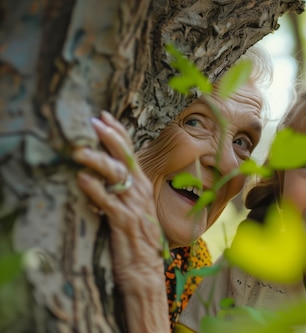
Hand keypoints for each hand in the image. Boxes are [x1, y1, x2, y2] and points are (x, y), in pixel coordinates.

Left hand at [73, 111, 163, 292]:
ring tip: (78, 152)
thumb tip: (97, 174)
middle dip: (109, 137)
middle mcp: (140, 193)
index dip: (118, 133)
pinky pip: (109, 202)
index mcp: (141, 187)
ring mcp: (134, 206)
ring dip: (96, 161)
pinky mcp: (125, 223)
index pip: (130, 153)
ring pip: (116, 176)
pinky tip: (81, 180)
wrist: (145, 272)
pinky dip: (94, 190)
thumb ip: (119, 192)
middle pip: (126, 158)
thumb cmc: (136, 242)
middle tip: (92, 122)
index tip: (103, 115)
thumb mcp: (132, 211)